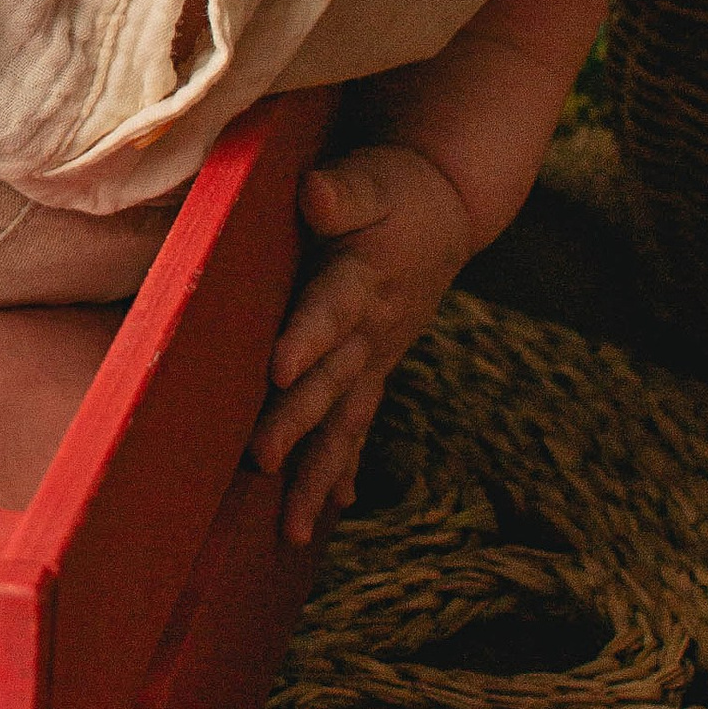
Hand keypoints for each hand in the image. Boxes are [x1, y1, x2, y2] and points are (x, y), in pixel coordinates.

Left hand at [251, 143, 475, 546]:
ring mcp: (376, 357)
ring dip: (318, 474)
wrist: (447, 209)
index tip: (277, 369)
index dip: (306, 339)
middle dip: (297, 422)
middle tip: (260, 458)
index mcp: (364, 280)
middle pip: (330, 382)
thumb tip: (314, 192)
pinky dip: (347, 467)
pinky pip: (359, 425)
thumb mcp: (374, 177)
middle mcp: (372, 331)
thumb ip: (344, 191)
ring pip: (345, 422)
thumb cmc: (397, 188)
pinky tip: (329, 512)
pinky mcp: (375, 369)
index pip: (330, 311)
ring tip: (293, 531)